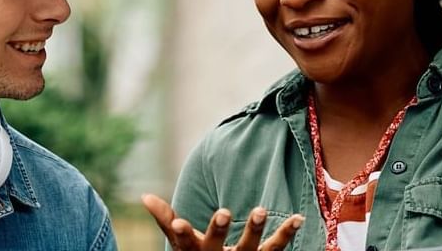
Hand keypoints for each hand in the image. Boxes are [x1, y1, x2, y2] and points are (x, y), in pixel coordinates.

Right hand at [140, 194, 304, 250]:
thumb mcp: (181, 242)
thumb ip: (165, 219)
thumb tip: (143, 196)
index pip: (185, 243)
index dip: (181, 233)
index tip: (179, 222)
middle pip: (217, 246)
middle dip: (219, 230)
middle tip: (224, 211)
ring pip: (250, 249)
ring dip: (255, 230)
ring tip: (260, 210)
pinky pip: (276, 248)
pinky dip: (287, 233)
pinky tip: (298, 218)